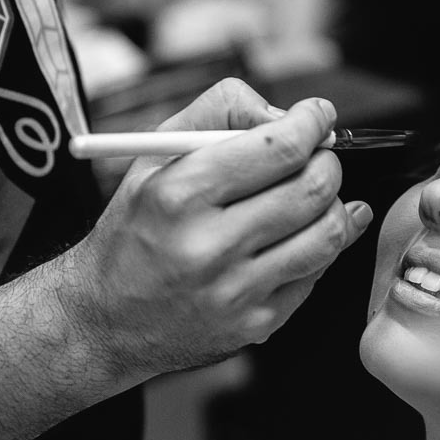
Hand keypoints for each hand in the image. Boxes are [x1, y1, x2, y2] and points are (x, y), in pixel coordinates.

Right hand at [59, 78, 372, 386]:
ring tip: (313, 195)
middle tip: (318, 156)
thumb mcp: (154, 156)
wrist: (105, 320)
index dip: (312, 123)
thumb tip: (286, 116)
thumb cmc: (135, 228)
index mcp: (178, 196)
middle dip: (328, 161)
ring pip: (328, 234)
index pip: (279, 148)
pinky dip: (320, 246)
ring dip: (335, 204)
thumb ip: (218, 114)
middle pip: (313, 189)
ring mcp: (236, 292)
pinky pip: (317, 274)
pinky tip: (304, 234)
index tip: (318, 115)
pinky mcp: (256, 325)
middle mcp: (209, 247)